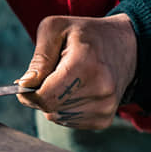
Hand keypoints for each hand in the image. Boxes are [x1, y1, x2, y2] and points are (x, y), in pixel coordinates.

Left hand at [15, 14, 137, 129]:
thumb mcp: (56, 29)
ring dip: (54, 102)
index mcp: (86, 64)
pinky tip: (76, 90)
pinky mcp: (105, 119)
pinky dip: (65, 109)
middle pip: (50, 109)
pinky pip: (69, 122)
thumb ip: (39, 58)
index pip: (46, 97)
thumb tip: (25, 85)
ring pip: (57, 117)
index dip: (29, 93)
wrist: (125, 46)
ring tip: (68, 80)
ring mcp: (105, 107)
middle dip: (41, 94)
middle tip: (52, 74)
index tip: (27, 82)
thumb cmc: (85, 34)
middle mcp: (100, 89)